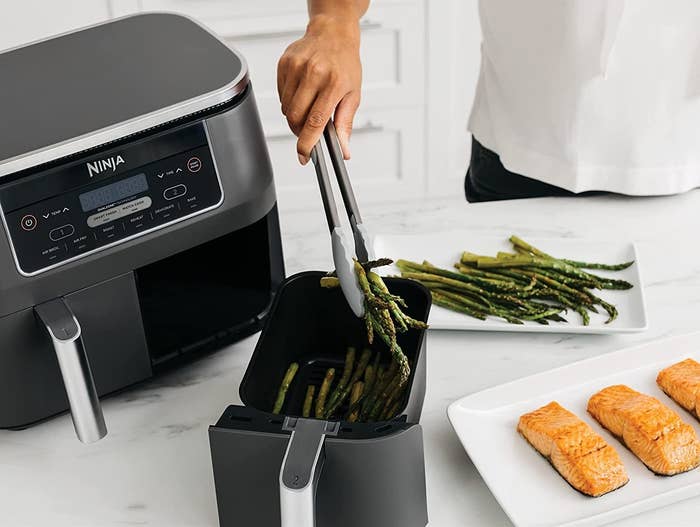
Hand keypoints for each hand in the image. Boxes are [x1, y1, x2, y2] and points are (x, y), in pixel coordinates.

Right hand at [277, 14, 361, 164]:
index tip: (304, 156)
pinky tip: (302, 92)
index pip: (315, 122)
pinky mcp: (284, 64)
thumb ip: (345, 124)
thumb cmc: (345, 64)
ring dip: (295, 116)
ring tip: (309, 105)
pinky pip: (281, 95)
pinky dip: (289, 102)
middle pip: (296, 118)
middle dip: (300, 131)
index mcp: (333, 84)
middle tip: (309, 129)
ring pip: (286, 109)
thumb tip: (343, 150)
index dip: (307, 143)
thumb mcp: (353, 94)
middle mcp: (313, 74)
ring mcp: (296, 67)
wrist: (333, 33)